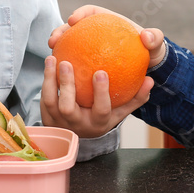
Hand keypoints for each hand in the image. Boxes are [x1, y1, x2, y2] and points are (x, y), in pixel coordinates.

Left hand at [41, 5, 163, 137]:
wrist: (79, 134)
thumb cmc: (103, 116)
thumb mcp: (121, 110)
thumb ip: (136, 97)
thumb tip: (150, 80)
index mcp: (98, 123)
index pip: (100, 109)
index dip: (100, 92)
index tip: (101, 72)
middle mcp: (77, 124)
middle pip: (68, 106)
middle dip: (66, 84)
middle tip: (67, 63)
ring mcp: (60, 122)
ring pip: (50, 101)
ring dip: (50, 79)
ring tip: (54, 58)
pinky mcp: (47, 118)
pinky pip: (43, 98)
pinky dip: (45, 80)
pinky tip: (49, 62)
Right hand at [55, 5, 167, 67]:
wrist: (148, 67)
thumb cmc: (150, 51)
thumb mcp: (156, 44)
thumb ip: (155, 38)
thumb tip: (146, 37)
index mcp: (107, 21)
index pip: (90, 12)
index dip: (80, 13)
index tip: (73, 20)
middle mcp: (95, 33)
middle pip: (72, 28)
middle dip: (60, 31)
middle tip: (54, 40)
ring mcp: (90, 48)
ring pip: (69, 46)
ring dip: (58, 50)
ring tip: (52, 58)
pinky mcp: (88, 63)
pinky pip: (76, 65)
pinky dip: (67, 69)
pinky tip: (61, 79)